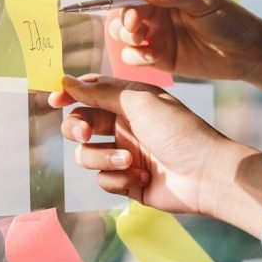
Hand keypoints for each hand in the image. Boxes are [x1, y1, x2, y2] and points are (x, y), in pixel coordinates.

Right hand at [49, 74, 228, 215]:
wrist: (206, 174)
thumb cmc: (179, 131)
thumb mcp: (139, 102)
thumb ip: (100, 92)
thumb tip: (67, 80)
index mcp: (128, 101)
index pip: (89, 93)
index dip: (69, 94)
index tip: (55, 100)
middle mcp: (124, 126)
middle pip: (80, 125)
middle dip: (78, 130)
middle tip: (87, 135)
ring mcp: (124, 154)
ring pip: (87, 155)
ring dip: (104, 159)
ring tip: (130, 162)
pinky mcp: (127, 181)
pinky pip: (103, 180)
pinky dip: (118, 179)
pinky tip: (143, 177)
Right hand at [112, 0, 261, 126]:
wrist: (246, 53)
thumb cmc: (229, 20)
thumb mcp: (206, 1)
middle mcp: (157, 9)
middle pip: (125, 8)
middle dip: (124, 16)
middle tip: (135, 25)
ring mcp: (155, 33)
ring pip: (123, 32)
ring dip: (123, 35)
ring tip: (138, 39)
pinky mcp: (157, 57)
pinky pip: (133, 56)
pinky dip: (134, 56)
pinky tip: (150, 58)